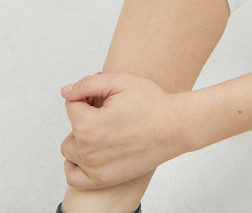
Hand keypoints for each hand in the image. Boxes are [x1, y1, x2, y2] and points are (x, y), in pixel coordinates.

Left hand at [60, 72, 186, 189]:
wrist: (174, 127)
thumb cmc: (151, 104)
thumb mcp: (120, 82)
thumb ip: (88, 84)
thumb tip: (66, 92)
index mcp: (87, 125)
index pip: (72, 104)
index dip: (89, 96)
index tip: (107, 97)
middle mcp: (86, 150)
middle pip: (71, 128)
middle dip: (85, 117)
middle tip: (109, 112)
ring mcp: (93, 168)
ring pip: (70, 151)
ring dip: (80, 139)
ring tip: (103, 130)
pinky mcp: (102, 180)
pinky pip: (74, 177)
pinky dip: (75, 166)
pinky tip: (89, 154)